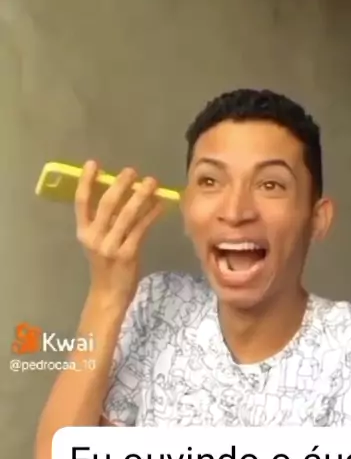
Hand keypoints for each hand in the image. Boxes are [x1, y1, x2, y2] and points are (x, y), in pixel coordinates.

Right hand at [75, 161, 163, 305]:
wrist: (109, 295)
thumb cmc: (106, 266)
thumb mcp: (99, 243)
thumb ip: (106, 222)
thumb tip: (123, 194)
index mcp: (84, 232)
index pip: (81, 203)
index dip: (86, 182)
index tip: (93, 164)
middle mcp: (95, 237)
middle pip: (107, 204)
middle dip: (120, 185)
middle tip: (132, 171)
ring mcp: (111, 246)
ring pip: (127, 215)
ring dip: (140, 196)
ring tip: (151, 182)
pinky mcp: (128, 254)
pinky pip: (141, 229)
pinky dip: (151, 214)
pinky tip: (160, 205)